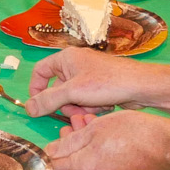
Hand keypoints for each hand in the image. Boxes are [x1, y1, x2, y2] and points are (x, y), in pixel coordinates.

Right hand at [26, 46, 145, 120]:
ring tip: (93, 109)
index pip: (40, 71)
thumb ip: (48, 100)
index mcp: (66, 58)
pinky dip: (90, 107)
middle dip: (64, 103)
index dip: (36, 89)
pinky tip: (103, 108)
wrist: (140, 87)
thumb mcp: (72, 92)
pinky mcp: (100, 88)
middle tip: (74, 110)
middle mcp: (76, 64)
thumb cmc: (107, 82)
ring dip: (79, 107)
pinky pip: (85, 100)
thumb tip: (28, 109)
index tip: (38, 106)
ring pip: (72, 98)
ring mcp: (89, 76)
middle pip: (57, 88)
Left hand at [46, 110, 169, 169]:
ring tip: (93, 123)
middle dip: (73, 142)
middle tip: (77, 122)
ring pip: (91, 163)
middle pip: (75, 164)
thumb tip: (50, 151)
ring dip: (88, 144)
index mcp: (86, 169)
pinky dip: (103, 152)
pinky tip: (109, 136)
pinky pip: (106, 167)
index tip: (60, 134)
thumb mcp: (96, 128)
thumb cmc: (134, 131)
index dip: (54, 150)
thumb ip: (70, 141)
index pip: (57, 166)